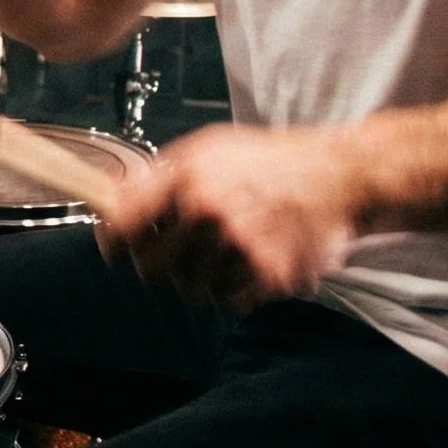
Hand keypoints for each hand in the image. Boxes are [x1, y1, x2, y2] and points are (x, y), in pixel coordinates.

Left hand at [96, 123, 365, 309]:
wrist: (338, 174)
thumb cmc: (270, 159)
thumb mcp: (205, 148)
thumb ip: (157, 176)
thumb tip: (109, 197)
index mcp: (186, 177)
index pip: (122, 223)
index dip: (111, 242)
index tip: (114, 250)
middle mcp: (207, 210)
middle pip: (150, 267)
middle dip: (158, 264)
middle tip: (179, 251)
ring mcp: (237, 244)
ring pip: (189, 288)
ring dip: (200, 277)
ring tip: (224, 250)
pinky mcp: (267, 273)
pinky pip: (228, 300)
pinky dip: (235, 288)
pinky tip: (249, 259)